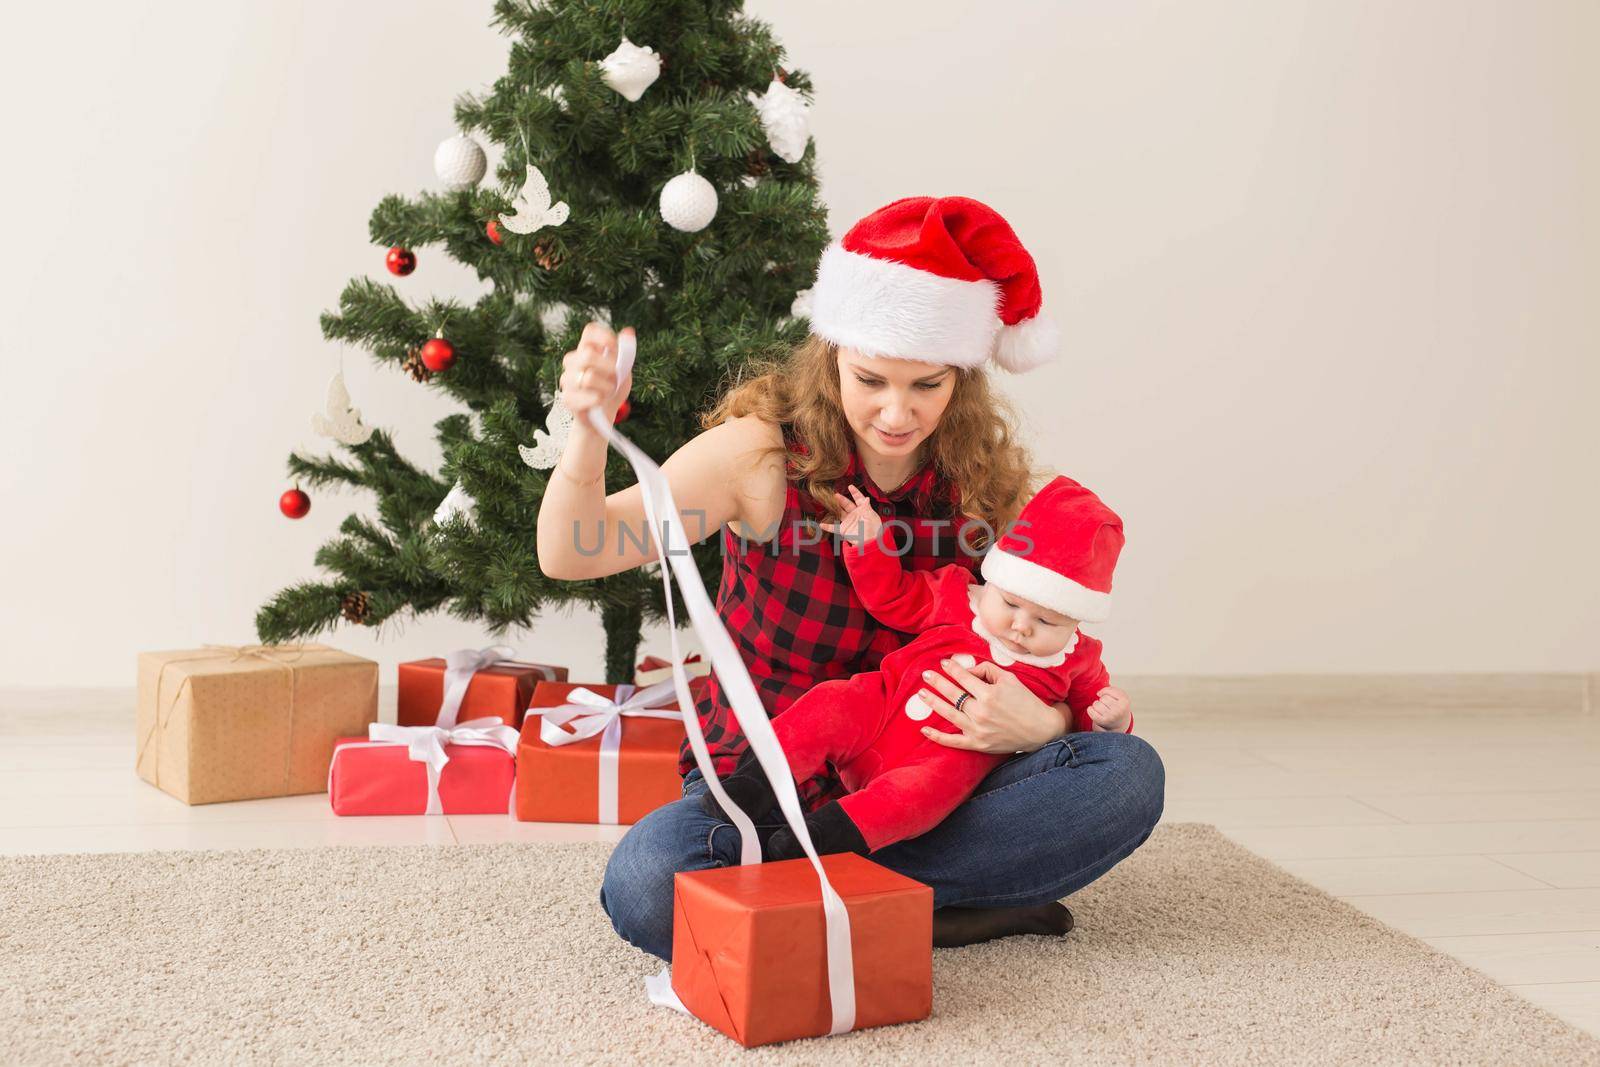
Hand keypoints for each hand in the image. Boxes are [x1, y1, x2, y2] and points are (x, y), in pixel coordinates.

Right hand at [558, 321, 633, 429]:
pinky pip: (589, 396)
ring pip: (589, 378)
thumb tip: (629, 331)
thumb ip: (624, 353)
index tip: (613, 346)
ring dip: (607, 388)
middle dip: (608, 367)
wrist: (604, 416)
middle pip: (587, 354)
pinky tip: (598, 403)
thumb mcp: (623, 371)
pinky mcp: (567, 398)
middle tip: (615, 378)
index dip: (602, 336)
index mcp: (587, 349)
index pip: (589, 331)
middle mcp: (573, 361)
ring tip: (607, 393)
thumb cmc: (612, 390)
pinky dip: (600, 401)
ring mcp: (567, 379)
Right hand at [818, 485, 881, 546]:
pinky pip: (834, 528)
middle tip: (836, 495)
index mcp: (863, 510)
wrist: (870, 542)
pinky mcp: (844, 530)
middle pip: (847, 504)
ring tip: (829, 502)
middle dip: (842, 499)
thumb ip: (867, 507)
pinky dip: (827, 527)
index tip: (850, 487)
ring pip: (840, 513)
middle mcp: (855, 514)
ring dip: (835, 508)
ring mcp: (849, 522)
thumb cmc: (874, 529)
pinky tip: (821, 524)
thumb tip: (866, 498)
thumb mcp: (872, 516)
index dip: (855, 493)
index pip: (858, 499)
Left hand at [915, 659, 1061, 754]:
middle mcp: (981, 711)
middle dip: (937, 682)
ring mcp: (978, 730)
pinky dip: (937, 736)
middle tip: (925, 675)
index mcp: (989, 694)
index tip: (942, 663)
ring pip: (948, 714)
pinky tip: (924, 729)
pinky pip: (953, 741)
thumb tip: (967, 671)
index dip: (951, 669)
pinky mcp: (978, 744)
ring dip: (933, 702)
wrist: (1041, 730)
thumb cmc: (1026, 701)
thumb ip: (987, 671)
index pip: (963, 677)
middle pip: (952, 694)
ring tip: (921, 693)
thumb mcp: (1010, 679)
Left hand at [1086, 686, 1131, 732]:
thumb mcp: (1120, 694)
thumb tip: (1098, 693)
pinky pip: (1090, 711)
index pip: (1108, 691)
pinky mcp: (1102, 722)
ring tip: (1102, 708)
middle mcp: (1119, 711)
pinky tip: (1095, 711)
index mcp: (1125, 702)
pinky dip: (1090, 709)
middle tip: (1107, 704)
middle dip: (1102, 699)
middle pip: (1102, 698)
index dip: (1106, 692)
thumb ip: (1110, 689)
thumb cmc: (1119, 706)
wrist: (1119, 722)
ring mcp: (1111, 717)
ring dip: (1096, 704)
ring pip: (1096, 704)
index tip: (1109, 696)